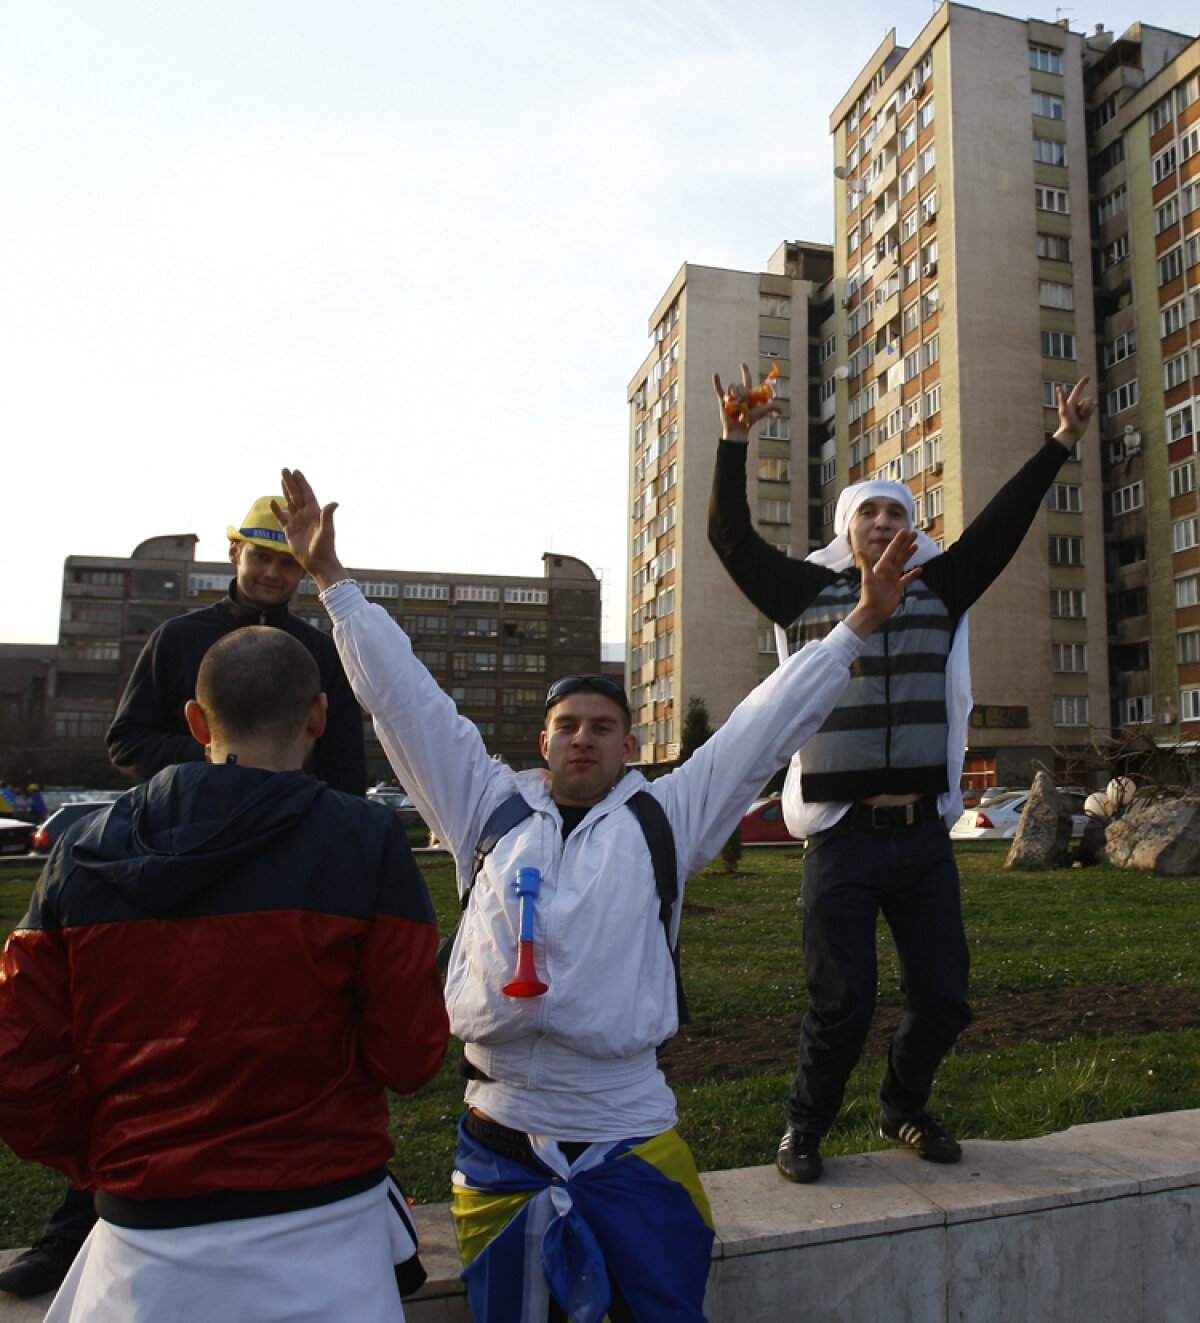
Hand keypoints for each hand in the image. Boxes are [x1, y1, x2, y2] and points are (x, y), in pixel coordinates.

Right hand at [274, 469, 345, 591]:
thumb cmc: (325, 548)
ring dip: (285, 491)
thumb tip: (335, 502)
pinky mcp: (290, 532)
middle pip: (296, 495)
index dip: (301, 482)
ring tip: (281, 480)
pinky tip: (273, 502)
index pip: (306, 493)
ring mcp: (298, 523)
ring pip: (290, 503)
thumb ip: (328, 516)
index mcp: (314, 513)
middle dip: (290, 482)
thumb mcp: (327, 531)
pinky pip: (282, 518)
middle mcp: (306, 515)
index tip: (296, 471)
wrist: (319, 564)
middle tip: (284, 469)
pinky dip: (277, 510)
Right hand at [712, 363, 780, 442]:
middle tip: (744, 403)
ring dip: (736, 393)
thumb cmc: (750, 420)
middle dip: (743, 393)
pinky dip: (716, 382)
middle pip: (740, 384)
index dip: (745, 371)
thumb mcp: (762, 411)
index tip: (743, 364)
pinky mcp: (722, 400)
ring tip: (737, 404)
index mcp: (747, 394)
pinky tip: (716, 374)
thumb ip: (772, 407)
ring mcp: (730, 396)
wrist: (740, 428)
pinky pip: (719, 389)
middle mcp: (738, 393)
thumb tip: (782, 412)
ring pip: (732, 386)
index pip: (747, 379)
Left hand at [844, 528, 922, 640]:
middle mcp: (888, 571)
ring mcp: (893, 579)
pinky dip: (913, 574)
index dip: (898, 540)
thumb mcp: (867, 579)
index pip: (892, 550)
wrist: (873, 612)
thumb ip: (866, 564)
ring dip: (909, 554)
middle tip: (914, 533)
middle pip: (899, 554)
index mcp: (882, 567)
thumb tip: (859, 551)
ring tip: (916, 545)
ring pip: (903, 563)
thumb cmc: (869, 596)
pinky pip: (907, 578)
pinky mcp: (898, 588)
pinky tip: (920, 569)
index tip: (904, 531)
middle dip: (906, 543)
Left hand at [1053, 377, 1094, 447]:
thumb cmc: (1066, 422)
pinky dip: (1092, 410)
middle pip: (1088, 399)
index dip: (1083, 383)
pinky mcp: (1087, 413)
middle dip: (1087, 407)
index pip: (1078, 389)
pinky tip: (1095, 406)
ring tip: (1082, 417)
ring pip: (1092, 404)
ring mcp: (1083, 408)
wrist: (1071, 433)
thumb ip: (1062, 398)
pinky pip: (1094, 408)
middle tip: (1080, 415)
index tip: (1088, 377)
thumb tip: (1058, 387)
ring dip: (1089, 411)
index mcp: (1071, 401)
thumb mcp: (1064, 409)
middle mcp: (1077, 403)